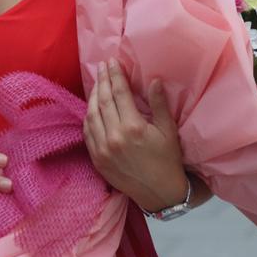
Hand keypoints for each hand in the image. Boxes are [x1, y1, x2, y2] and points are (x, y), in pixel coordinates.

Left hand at [83, 60, 187, 212]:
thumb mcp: (169, 132)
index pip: (119, 94)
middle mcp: (114, 137)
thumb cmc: (168, 161)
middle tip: (102, 66)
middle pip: (103, 101)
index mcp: (133, 128)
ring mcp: (102, 149)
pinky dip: (88, 117)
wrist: (160, 194)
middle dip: (103, 80)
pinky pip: (88, 132)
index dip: (115, 75)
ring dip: (93, 96)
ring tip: (98, 82)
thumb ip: (159, 105)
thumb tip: (154, 80)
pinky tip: (92, 107)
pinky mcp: (96, 159)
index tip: (112, 62)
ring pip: (91, 115)